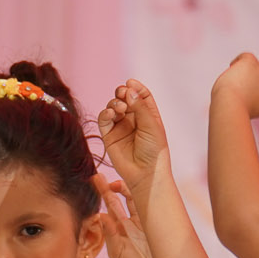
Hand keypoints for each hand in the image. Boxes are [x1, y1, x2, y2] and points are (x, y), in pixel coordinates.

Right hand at [98, 79, 170, 195]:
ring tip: (120, 109)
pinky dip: (105, 113)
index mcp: (147, 115)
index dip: (135, 88)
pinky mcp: (109, 136)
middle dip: (122, 93)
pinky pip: (104, 119)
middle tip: (123, 95)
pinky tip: (111, 114)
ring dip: (114, 103)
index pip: (140, 95)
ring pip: (113, 107)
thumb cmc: (154, 152)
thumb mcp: (151, 125)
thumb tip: (129, 89)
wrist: (145, 174)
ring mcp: (120, 127)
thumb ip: (140, 106)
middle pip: (125, 98)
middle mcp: (133, 120)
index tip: (130, 83)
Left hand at [98, 179, 158, 257]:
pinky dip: (140, 198)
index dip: (102, 194)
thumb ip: (109, 234)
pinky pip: (147, 208)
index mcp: (117, 230)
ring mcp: (142, 222)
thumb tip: (100, 215)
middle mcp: (129, 223)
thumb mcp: (117, 252)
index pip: (109, 207)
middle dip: (109, 187)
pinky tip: (133, 189)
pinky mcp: (155, 224)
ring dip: (125, 189)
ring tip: (116, 180)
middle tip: (99, 176)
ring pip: (133, 200)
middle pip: (118, 200)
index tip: (93, 182)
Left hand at [211, 52, 258, 118]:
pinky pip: (246, 57)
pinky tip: (232, 68)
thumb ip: (251, 103)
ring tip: (234, 82)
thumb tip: (241, 93)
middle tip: (246, 85)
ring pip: (258, 66)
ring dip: (248, 72)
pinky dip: (238, 61)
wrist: (231, 106)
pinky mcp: (251, 62)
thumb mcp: (247, 112)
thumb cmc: (232, 114)